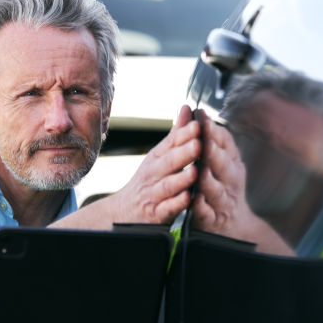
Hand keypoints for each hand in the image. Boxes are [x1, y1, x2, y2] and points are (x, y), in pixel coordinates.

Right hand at [107, 105, 200, 225]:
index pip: (171, 143)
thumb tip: (188, 108)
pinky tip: (187, 199)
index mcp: (156, 157)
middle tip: (199, 143)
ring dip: (182, 178)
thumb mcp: (159, 155)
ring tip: (195, 172)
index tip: (198, 124)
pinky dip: (176, 204)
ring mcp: (154, 194)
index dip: (184, 134)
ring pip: (168, 185)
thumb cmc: (148, 180)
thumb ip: (177, 134)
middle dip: (184, 153)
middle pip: (169, 162)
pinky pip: (167, 208)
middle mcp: (153, 174)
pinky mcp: (156, 214)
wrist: (124, 212)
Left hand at [192, 114, 293, 255]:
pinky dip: (202, 207)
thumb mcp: (219, 160)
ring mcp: (223, 201)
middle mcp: (231, 181)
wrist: (232, 226)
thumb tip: (194, 110)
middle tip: (204, 142)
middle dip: (214, 153)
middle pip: (224, 166)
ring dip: (209, 180)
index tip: (203, 119)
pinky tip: (195, 200)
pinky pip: (207, 213)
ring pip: (217, 190)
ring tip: (200, 171)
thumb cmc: (222, 186)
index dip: (214, 132)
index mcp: (231, 163)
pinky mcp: (212, 220)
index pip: (225, 144)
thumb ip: (207, 137)